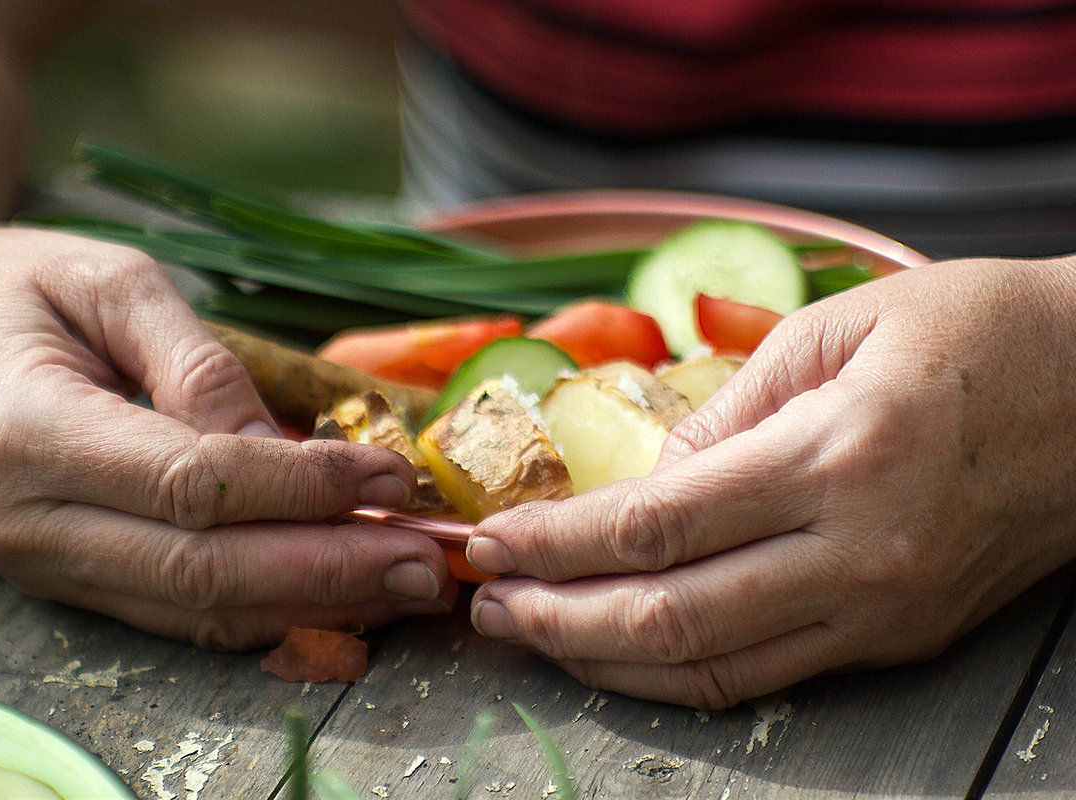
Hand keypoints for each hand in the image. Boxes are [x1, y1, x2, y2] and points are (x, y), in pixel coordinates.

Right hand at [0, 227, 454, 647]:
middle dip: (329, 570)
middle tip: (425, 566)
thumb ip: (196, 364)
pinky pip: (176, 614)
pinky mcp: (66, 581)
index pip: (195, 483)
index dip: (303, 486)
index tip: (390, 476)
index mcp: (28, 432)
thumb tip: (287, 451)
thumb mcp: (108, 281)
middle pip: (204, 569)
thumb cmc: (13, 289)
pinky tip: (337, 603)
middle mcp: (28, 520)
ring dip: (313, 605)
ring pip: (196, 609)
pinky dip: (264, 614)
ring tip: (403, 590)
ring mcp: (42, 564)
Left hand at [465, 255, 1075, 707]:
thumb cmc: (981, 333)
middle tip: (487, 605)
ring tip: (532, 635)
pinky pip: (767, 674)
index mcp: (835, 455)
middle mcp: (857, 550)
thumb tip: (648, 476)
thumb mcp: (841, 328)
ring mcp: (881, 607)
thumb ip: (729, 406)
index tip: (493, 541)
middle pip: (668, 615)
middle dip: (556, 616)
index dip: (556, 542)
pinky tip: (623, 654)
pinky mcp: (898, 634)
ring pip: (712, 667)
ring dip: (603, 660)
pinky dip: (680, 673)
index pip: (654, 524)